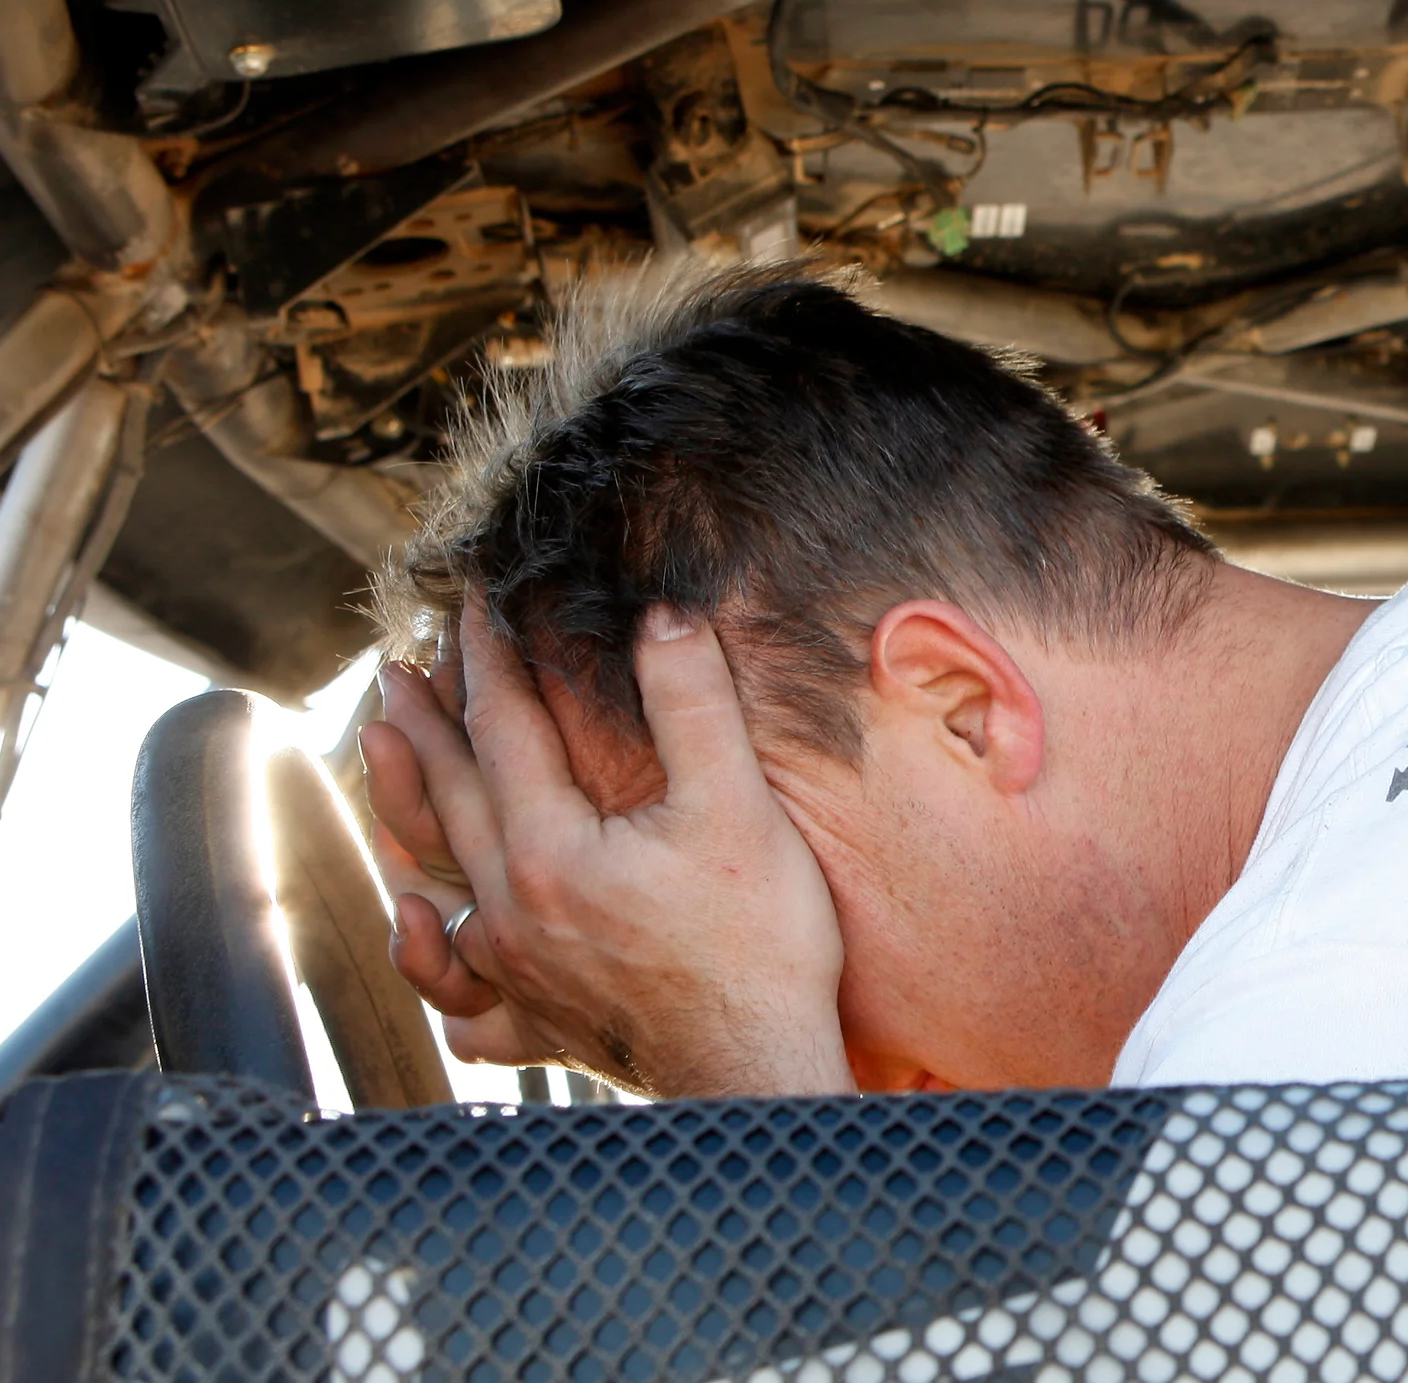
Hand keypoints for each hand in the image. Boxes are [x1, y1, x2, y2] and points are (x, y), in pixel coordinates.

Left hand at [360, 595, 855, 1097]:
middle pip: (448, 795)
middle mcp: (511, 910)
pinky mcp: (536, 1019)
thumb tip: (664, 616)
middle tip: (394, 669)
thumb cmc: (760, 943)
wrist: (758, 1070)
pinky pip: (454, 989)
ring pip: (436, 877)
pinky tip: (419, 925)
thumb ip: (693, 704)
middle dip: (422, 723)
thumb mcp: (738, 808)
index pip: (501, 727)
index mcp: (550, 849)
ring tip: (383, 763)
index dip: (487, 655)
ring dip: (405, 811)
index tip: (473, 602)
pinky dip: (425, 951)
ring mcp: (514, 971)